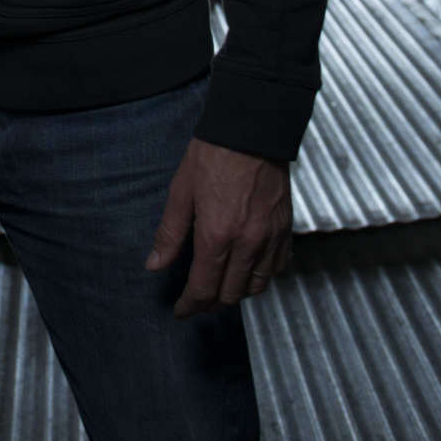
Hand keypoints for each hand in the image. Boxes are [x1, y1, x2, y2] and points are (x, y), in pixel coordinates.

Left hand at [143, 138, 291, 316]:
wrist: (251, 129)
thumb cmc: (213, 155)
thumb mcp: (181, 191)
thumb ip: (169, 233)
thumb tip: (154, 265)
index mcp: (217, 234)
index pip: (204, 288)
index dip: (190, 305)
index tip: (181, 311)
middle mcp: (247, 242)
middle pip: (230, 294)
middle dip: (210, 304)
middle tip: (197, 303)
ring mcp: (270, 237)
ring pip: (257, 286)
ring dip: (236, 294)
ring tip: (220, 290)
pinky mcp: (285, 228)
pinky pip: (277, 268)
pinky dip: (261, 278)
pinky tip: (248, 272)